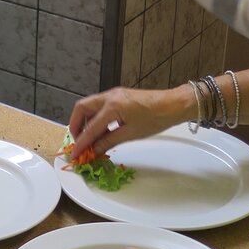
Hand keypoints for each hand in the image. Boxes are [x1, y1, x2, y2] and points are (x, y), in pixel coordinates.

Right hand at [68, 85, 186, 157]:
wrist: (173, 105)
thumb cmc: (156, 118)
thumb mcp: (131, 134)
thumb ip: (109, 141)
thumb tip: (95, 150)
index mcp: (112, 106)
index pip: (90, 127)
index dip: (81, 143)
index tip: (75, 154)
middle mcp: (109, 96)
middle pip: (81, 108)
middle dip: (76, 125)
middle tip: (78, 142)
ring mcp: (113, 95)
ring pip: (89, 106)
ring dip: (85, 122)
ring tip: (89, 139)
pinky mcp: (118, 97)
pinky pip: (100, 107)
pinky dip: (95, 119)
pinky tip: (100, 132)